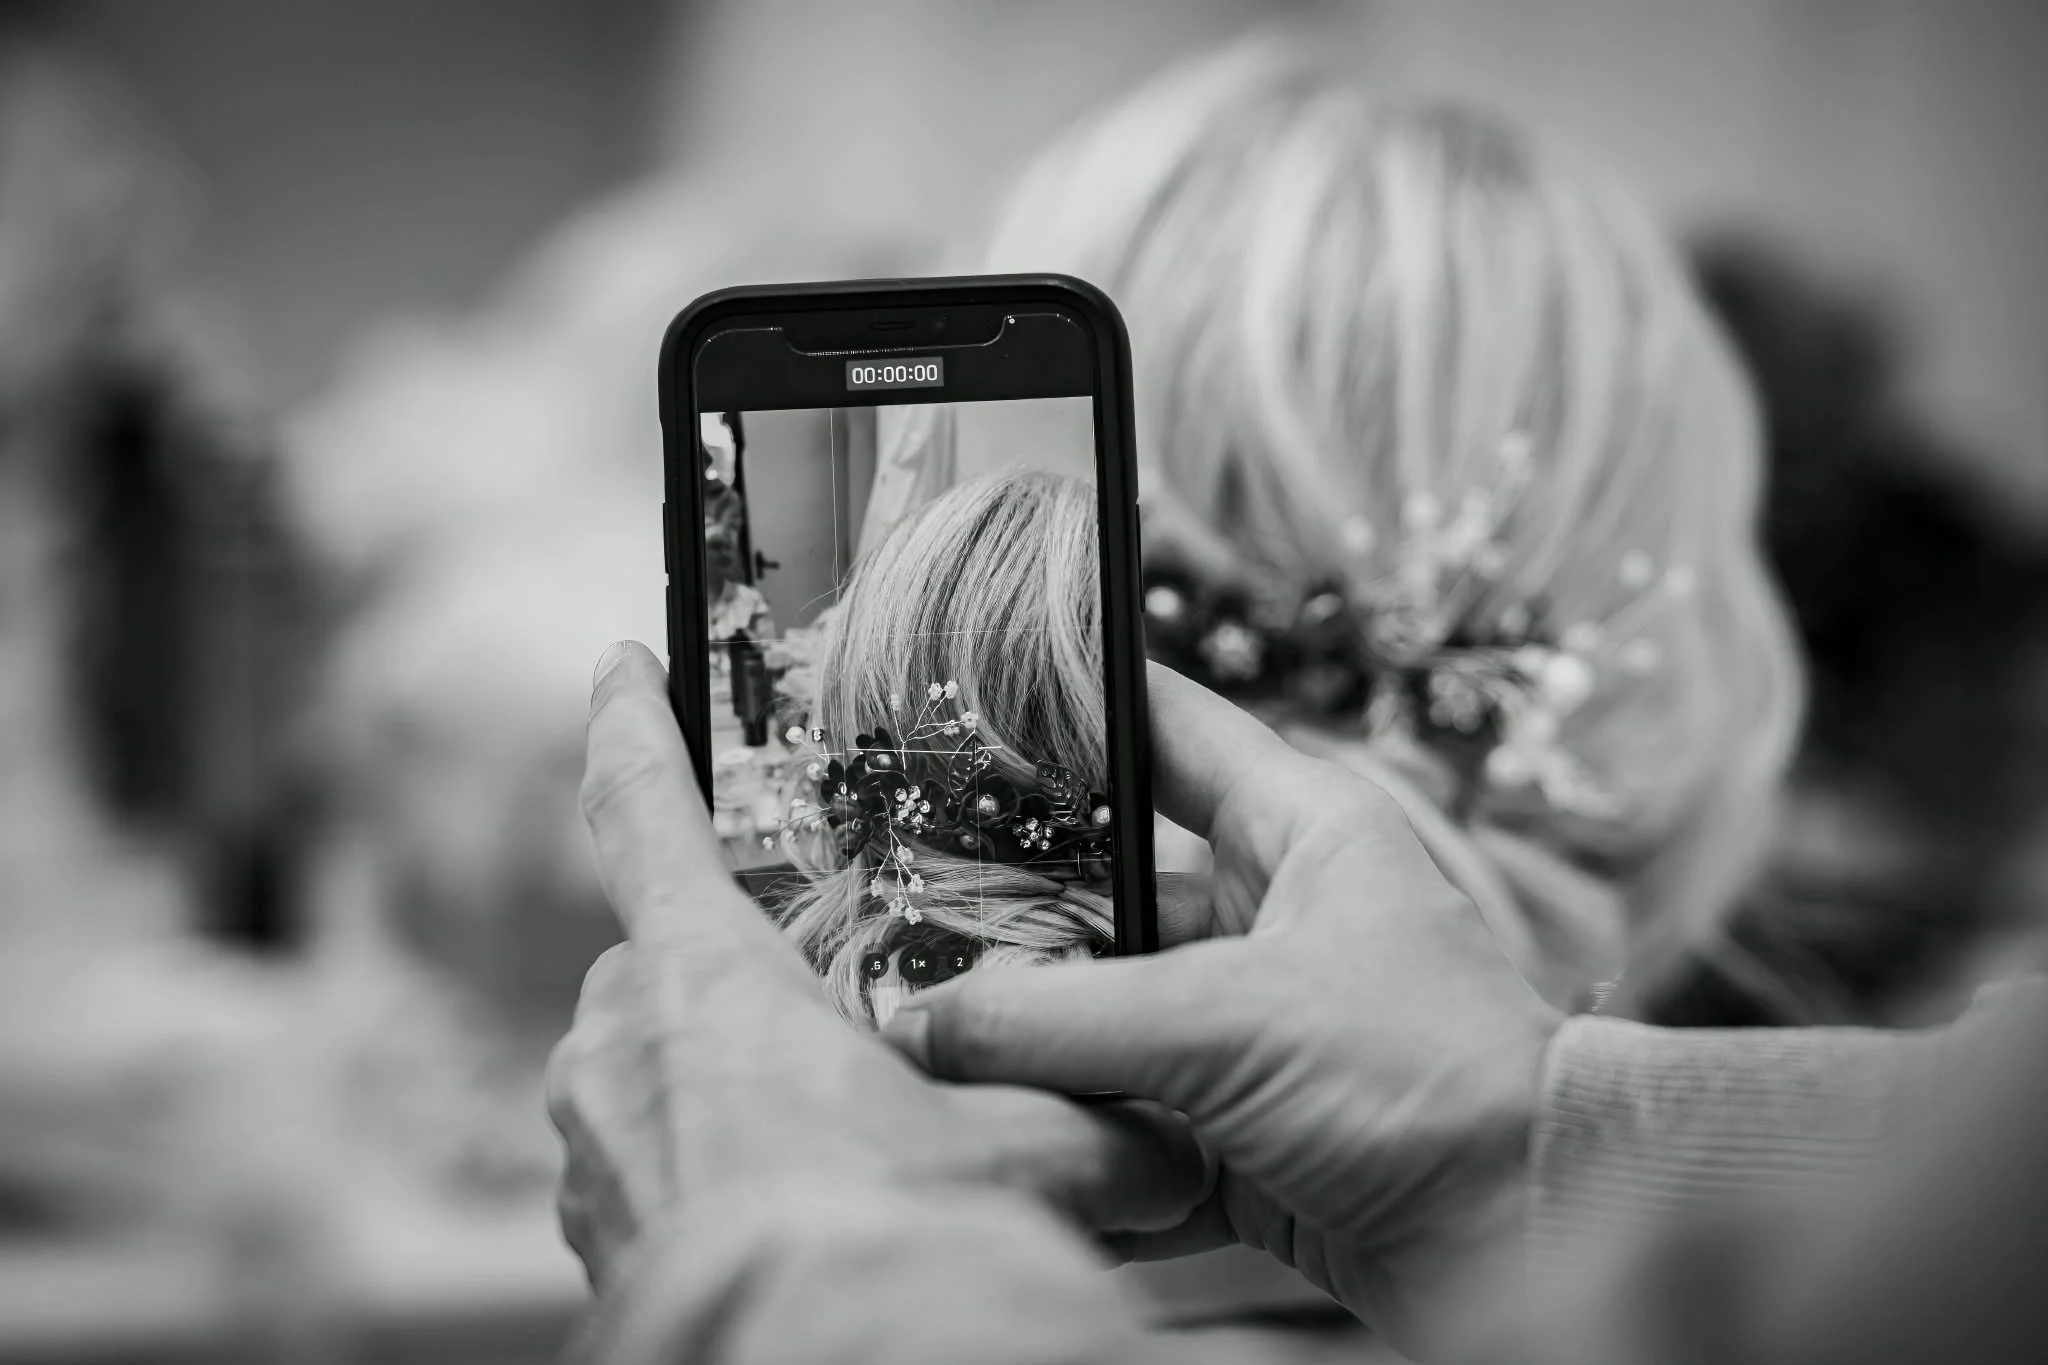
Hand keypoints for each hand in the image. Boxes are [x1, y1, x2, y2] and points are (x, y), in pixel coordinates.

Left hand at [545, 643, 1206, 1289]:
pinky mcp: (595, 1232)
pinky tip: (795, 1215)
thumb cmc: (888, 1242)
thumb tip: (1178, 1129)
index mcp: (703, 974)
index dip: (631, 722)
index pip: (642, 805)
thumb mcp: (1030, 1150)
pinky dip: (710, 1172)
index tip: (620, 663)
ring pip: (656, 1071)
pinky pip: (651, 1166)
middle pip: (668, 961)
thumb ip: (1100, 1115)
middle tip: (828, 1032)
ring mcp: (594, 1144)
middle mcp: (621, 1044)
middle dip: (742, 984)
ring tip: (830, 1150)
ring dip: (727, 1089)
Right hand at [880, 663, 1563, 1354]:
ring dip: (1037, 1054)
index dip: (1066, 711)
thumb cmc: (1430, 1078)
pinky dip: (1081, 1155)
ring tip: (931, 1055)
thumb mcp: (1227, 1021)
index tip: (959, 711)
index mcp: (1295, 829)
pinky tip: (1009, 1159)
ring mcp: (1257, 1029)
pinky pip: (1135, 1132)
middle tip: (903, 926)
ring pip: (1110, 1022)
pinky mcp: (1247, 1133)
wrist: (1537, 1235)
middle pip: (1108, 897)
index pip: (1162, 729)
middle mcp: (1271, 916)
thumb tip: (919, 1028)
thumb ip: (1060, 1022)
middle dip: (1012, 926)